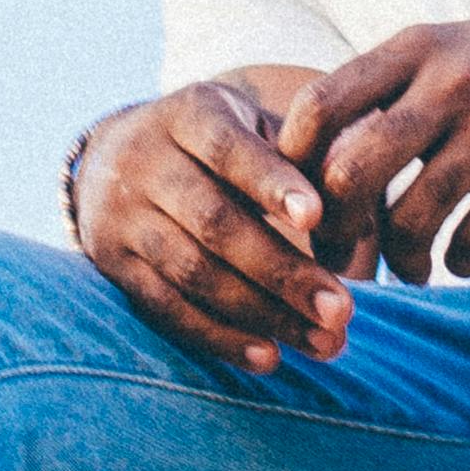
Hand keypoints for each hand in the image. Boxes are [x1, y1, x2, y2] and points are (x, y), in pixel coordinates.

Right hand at [70, 81, 356, 371]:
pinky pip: (164, 308)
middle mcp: (146, 160)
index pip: (230, 149)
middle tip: (343, 310)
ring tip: (322, 342)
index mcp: (190, 113)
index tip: (317, 218)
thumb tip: (359, 208)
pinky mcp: (111, 265)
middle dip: (282, 271)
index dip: (272, 183)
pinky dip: (218, 337)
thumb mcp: (249, 124)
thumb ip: (301, 155)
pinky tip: (269, 357)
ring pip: (192, 272)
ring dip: (262, 314)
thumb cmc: (215, 144)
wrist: (110, 157)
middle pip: (214, 222)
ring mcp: (122, 216)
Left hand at [285, 13, 469, 283]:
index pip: (320, 105)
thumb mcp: (448, 54)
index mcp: (415, 46)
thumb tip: (306, 173)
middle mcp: (451, 79)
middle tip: (341, 256)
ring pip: (411, 217)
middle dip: (337, 229)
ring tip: (412, 267)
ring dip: (402, 260)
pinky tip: (464, 259)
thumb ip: (385, 94)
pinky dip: (460, 263)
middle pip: (353, 170)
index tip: (300, 202)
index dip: (295, 165)